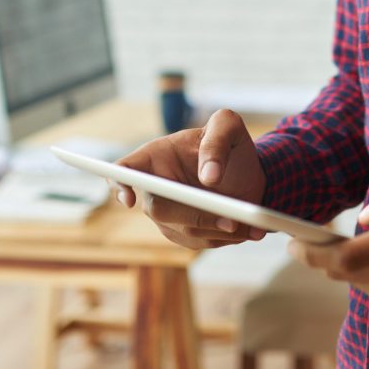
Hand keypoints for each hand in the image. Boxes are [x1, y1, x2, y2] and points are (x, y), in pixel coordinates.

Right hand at [114, 108, 266, 249]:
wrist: (249, 172)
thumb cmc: (231, 143)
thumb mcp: (228, 126)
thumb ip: (217, 139)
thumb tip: (208, 176)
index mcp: (157, 156)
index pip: (125, 169)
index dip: (119, 184)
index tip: (130, 199)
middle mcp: (157, 187)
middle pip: (159, 209)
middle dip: (195, 216)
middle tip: (232, 219)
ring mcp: (168, 214)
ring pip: (184, 231)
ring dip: (218, 230)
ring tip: (248, 222)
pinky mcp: (185, 234)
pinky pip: (200, 242)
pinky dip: (226, 238)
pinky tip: (250, 229)